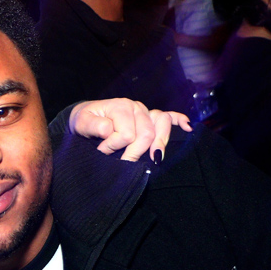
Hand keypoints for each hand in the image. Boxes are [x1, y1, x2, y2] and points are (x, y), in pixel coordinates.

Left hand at [69, 98, 191, 161]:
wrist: (86, 116)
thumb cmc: (84, 121)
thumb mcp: (82, 123)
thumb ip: (94, 127)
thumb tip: (109, 130)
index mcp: (121, 107)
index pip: (127, 133)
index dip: (114, 147)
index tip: (101, 152)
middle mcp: (136, 107)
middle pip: (147, 133)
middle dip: (134, 152)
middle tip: (120, 162)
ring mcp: (146, 112)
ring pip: (161, 125)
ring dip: (157, 144)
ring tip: (152, 159)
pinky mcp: (150, 117)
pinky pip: (169, 116)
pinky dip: (179, 120)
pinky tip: (188, 128)